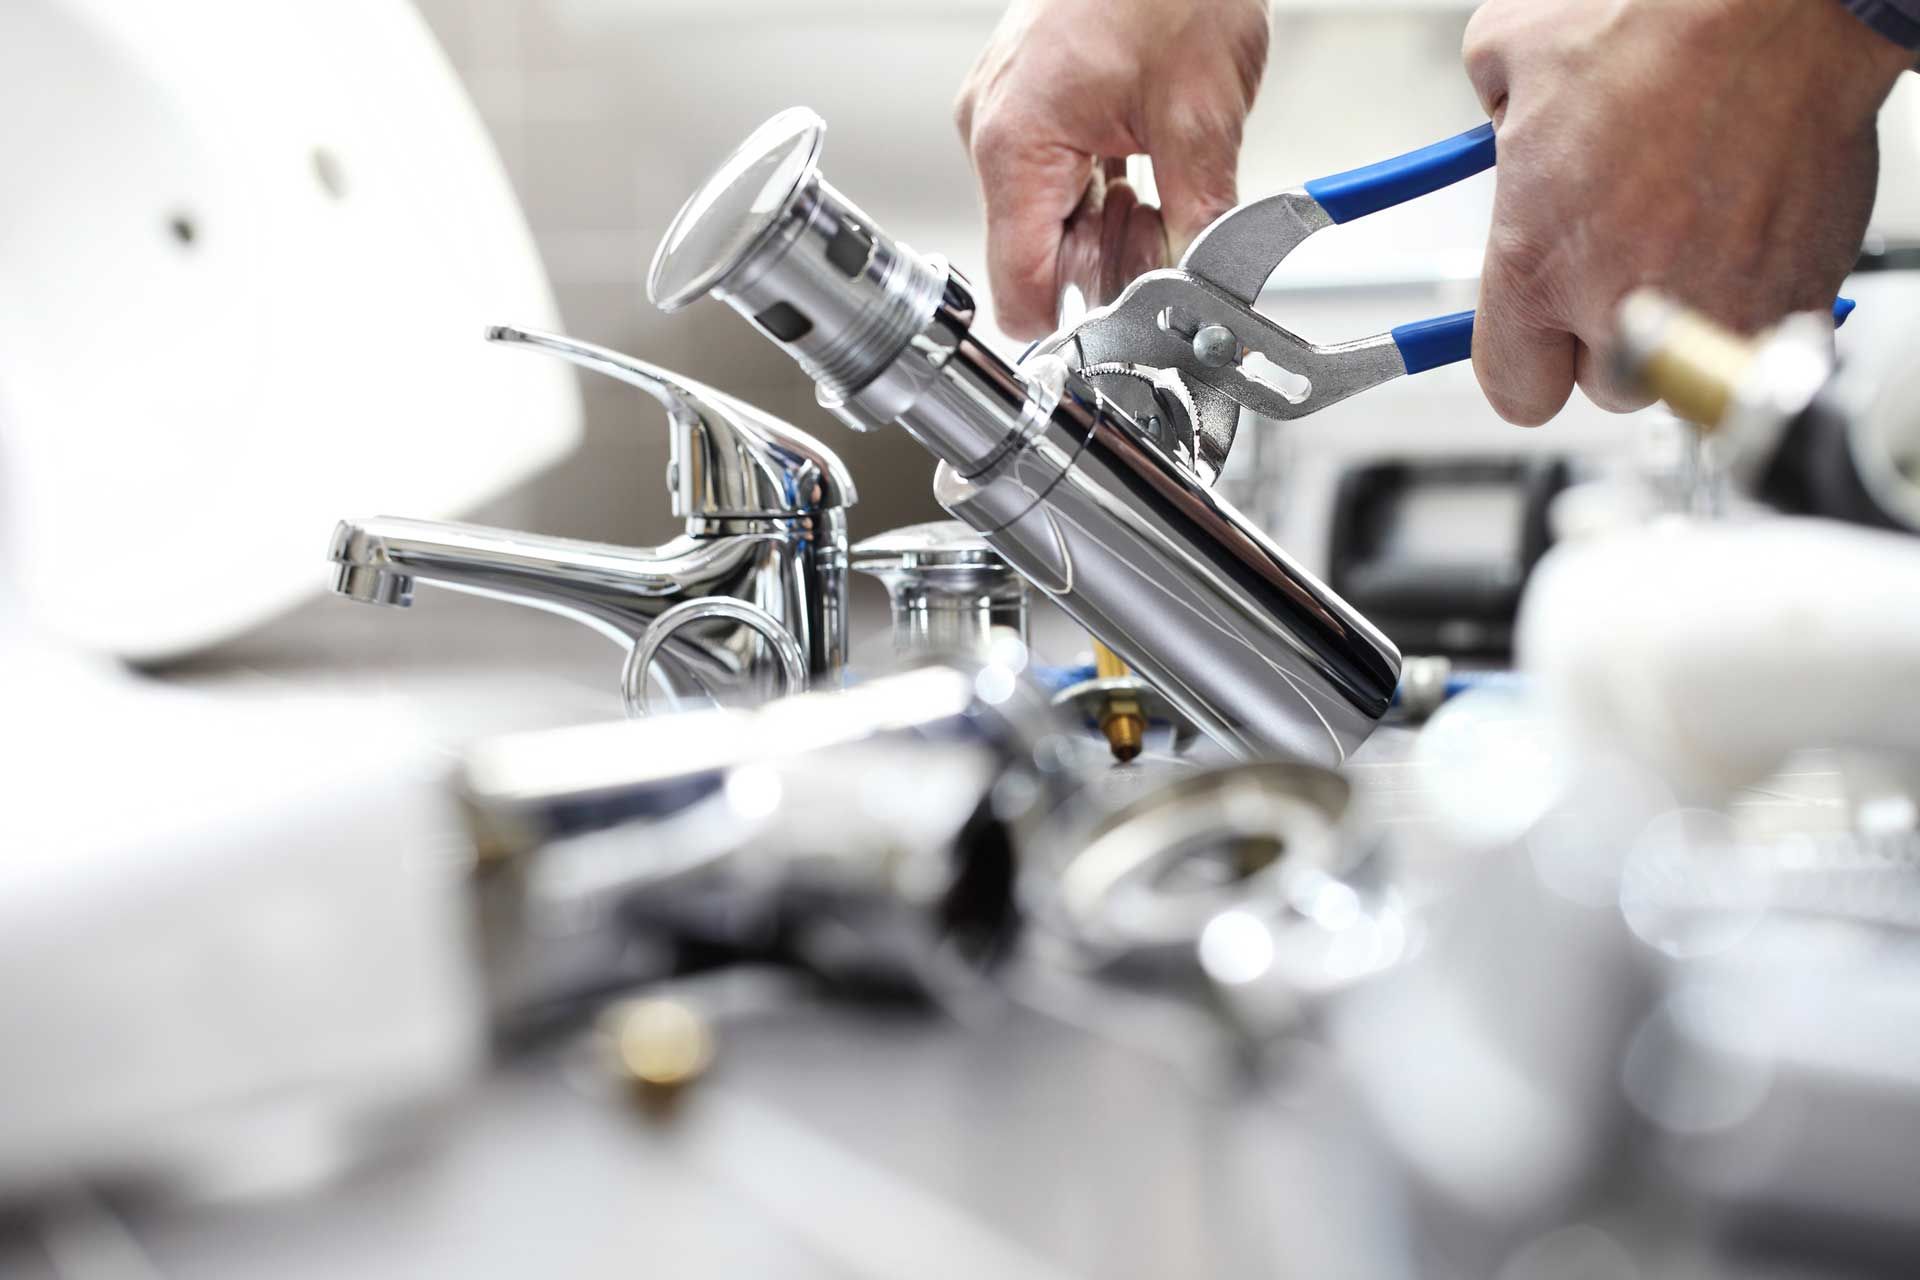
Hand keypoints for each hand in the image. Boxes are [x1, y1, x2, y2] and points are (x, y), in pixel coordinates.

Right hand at [954, 0, 1270, 337]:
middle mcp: (994, 130)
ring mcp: (1007, 111)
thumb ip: (1197, 226)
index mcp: (1014, 143)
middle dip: (1108, 268)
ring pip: (1050, 220)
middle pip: (1038, 258)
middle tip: (1171, 242)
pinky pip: (1056, 176)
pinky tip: (1147, 174)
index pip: (1020, 289)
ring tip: (1165, 194)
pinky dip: (1102, 191)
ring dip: (1110, 229)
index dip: (1078, 324)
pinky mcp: (1032, 96)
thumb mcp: (1201, 119)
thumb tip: (1199, 296)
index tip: (1127, 331)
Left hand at [1463, 0, 1910, 424]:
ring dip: (1680, 324)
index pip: (1515, 388)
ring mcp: (1714, 314)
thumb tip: (1504, 129)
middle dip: (1611, 330)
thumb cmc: (1659, 19)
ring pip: (1684, 373)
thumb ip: (1492, 124)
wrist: (1787, 6)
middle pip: (1607, 384)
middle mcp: (1621, 307)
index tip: (1540, 338)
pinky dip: (1750, 295)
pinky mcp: (1792, 302)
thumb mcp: (1509, 53)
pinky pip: (1756, 333)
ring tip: (1689, 237)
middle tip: (1627, 255)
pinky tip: (1743, 226)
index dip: (1528, 359)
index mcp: (1537, 264)